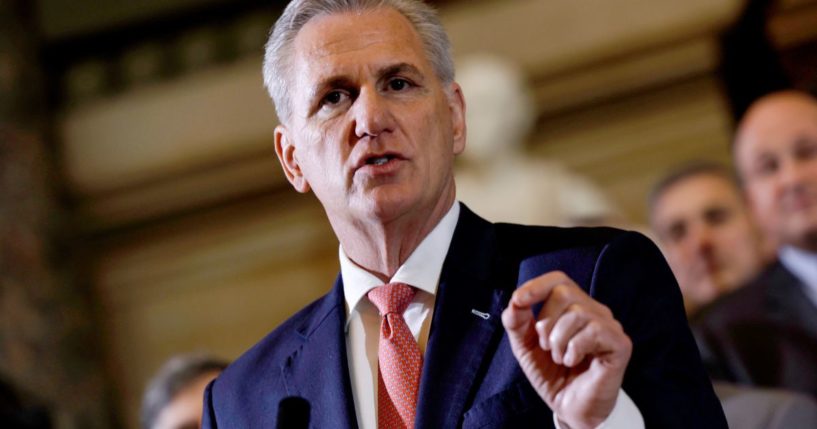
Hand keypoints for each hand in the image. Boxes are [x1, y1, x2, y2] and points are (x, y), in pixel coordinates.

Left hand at [501, 271, 631, 428]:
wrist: (570, 408)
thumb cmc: (552, 374)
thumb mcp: (525, 346)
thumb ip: (516, 322)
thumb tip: (515, 301)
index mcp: (572, 307)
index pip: (558, 280)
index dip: (537, 285)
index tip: (519, 300)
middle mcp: (593, 311)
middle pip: (565, 292)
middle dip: (545, 321)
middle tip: (546, 346)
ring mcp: (609, 326)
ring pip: (578, 313)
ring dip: (559, 340)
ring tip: (560, 358)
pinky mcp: (620, 344)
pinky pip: (594, 331)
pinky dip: (575, 348)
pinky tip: (573, 361)